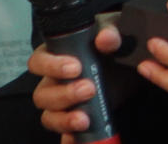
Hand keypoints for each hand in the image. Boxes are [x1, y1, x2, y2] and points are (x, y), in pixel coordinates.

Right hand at [29, 13, 121, 142]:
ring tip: (84, 119)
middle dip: (64, 94)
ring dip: (64, 119)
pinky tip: (77, 137)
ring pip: (48, 116)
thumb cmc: (112, 48)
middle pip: (42, 94)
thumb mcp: (114, 37)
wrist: (129, 69)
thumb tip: (105, 38)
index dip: (51, 66)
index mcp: (56, 57)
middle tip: (89, 88)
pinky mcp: (73, 120)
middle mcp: (53, 82)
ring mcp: (61, 105)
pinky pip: (63, 134)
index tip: (76, 67)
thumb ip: (110, 34)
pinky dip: (69, 138)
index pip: (38, 62)